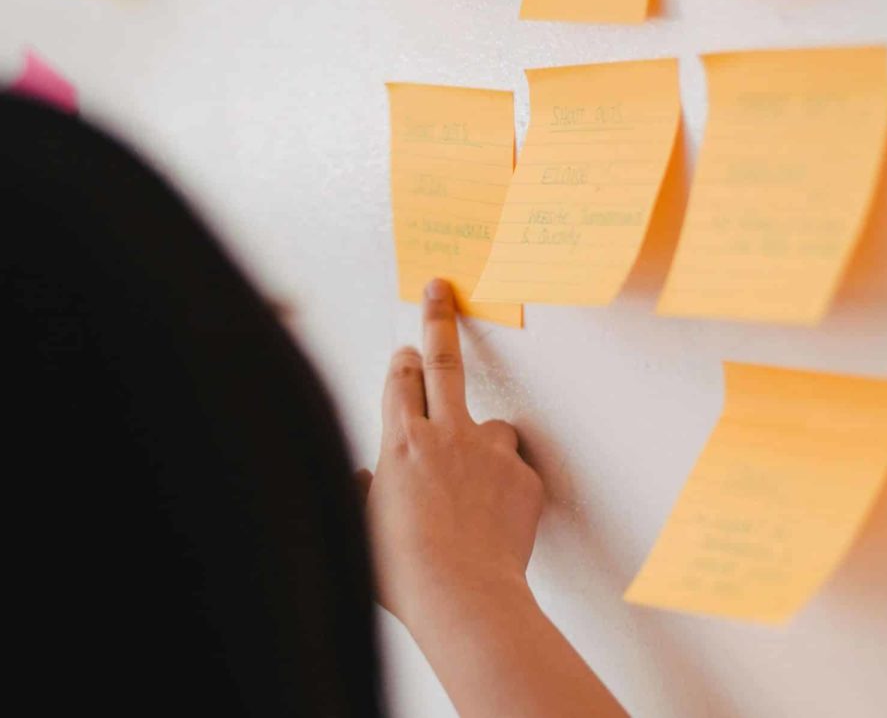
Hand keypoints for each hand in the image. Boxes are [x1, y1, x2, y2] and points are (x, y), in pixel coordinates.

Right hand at [362, 279, 543, 629]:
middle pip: (442, 362)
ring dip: (484, 439)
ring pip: (492, 425)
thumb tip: (366, 478)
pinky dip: (506, 485)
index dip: (400, 361)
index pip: (398, 381)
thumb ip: (366, 492)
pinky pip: (515, 470)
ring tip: (478, 481)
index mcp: (401, 443)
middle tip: (442, 289)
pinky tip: (496, 518)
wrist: (463, 596)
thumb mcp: (362, 528)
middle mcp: (446, 435)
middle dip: (439, 320)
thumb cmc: (404, 571)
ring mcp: (490, 452)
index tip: (404, 349)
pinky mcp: (523, 476)